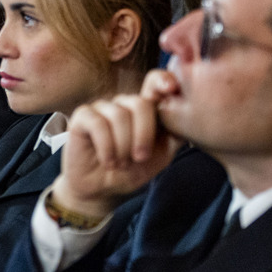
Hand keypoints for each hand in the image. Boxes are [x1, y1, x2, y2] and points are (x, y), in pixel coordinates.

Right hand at [53, 71, 184, 220]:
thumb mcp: (161, 156)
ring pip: (119, 115)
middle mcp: (123, 104)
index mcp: (144, 110)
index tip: (171, 88)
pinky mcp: (82, 117)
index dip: (162, 80)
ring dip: (123, 147)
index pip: (154, 81)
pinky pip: (98, 124)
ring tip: (120, 164)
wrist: (101, 191)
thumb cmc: (131, 171)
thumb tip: (190, 118)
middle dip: (143, 135)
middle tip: (139, 158)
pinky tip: (107, 161)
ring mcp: (102, 108)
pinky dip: (106, 147)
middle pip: (140, 103)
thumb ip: (174, 135)